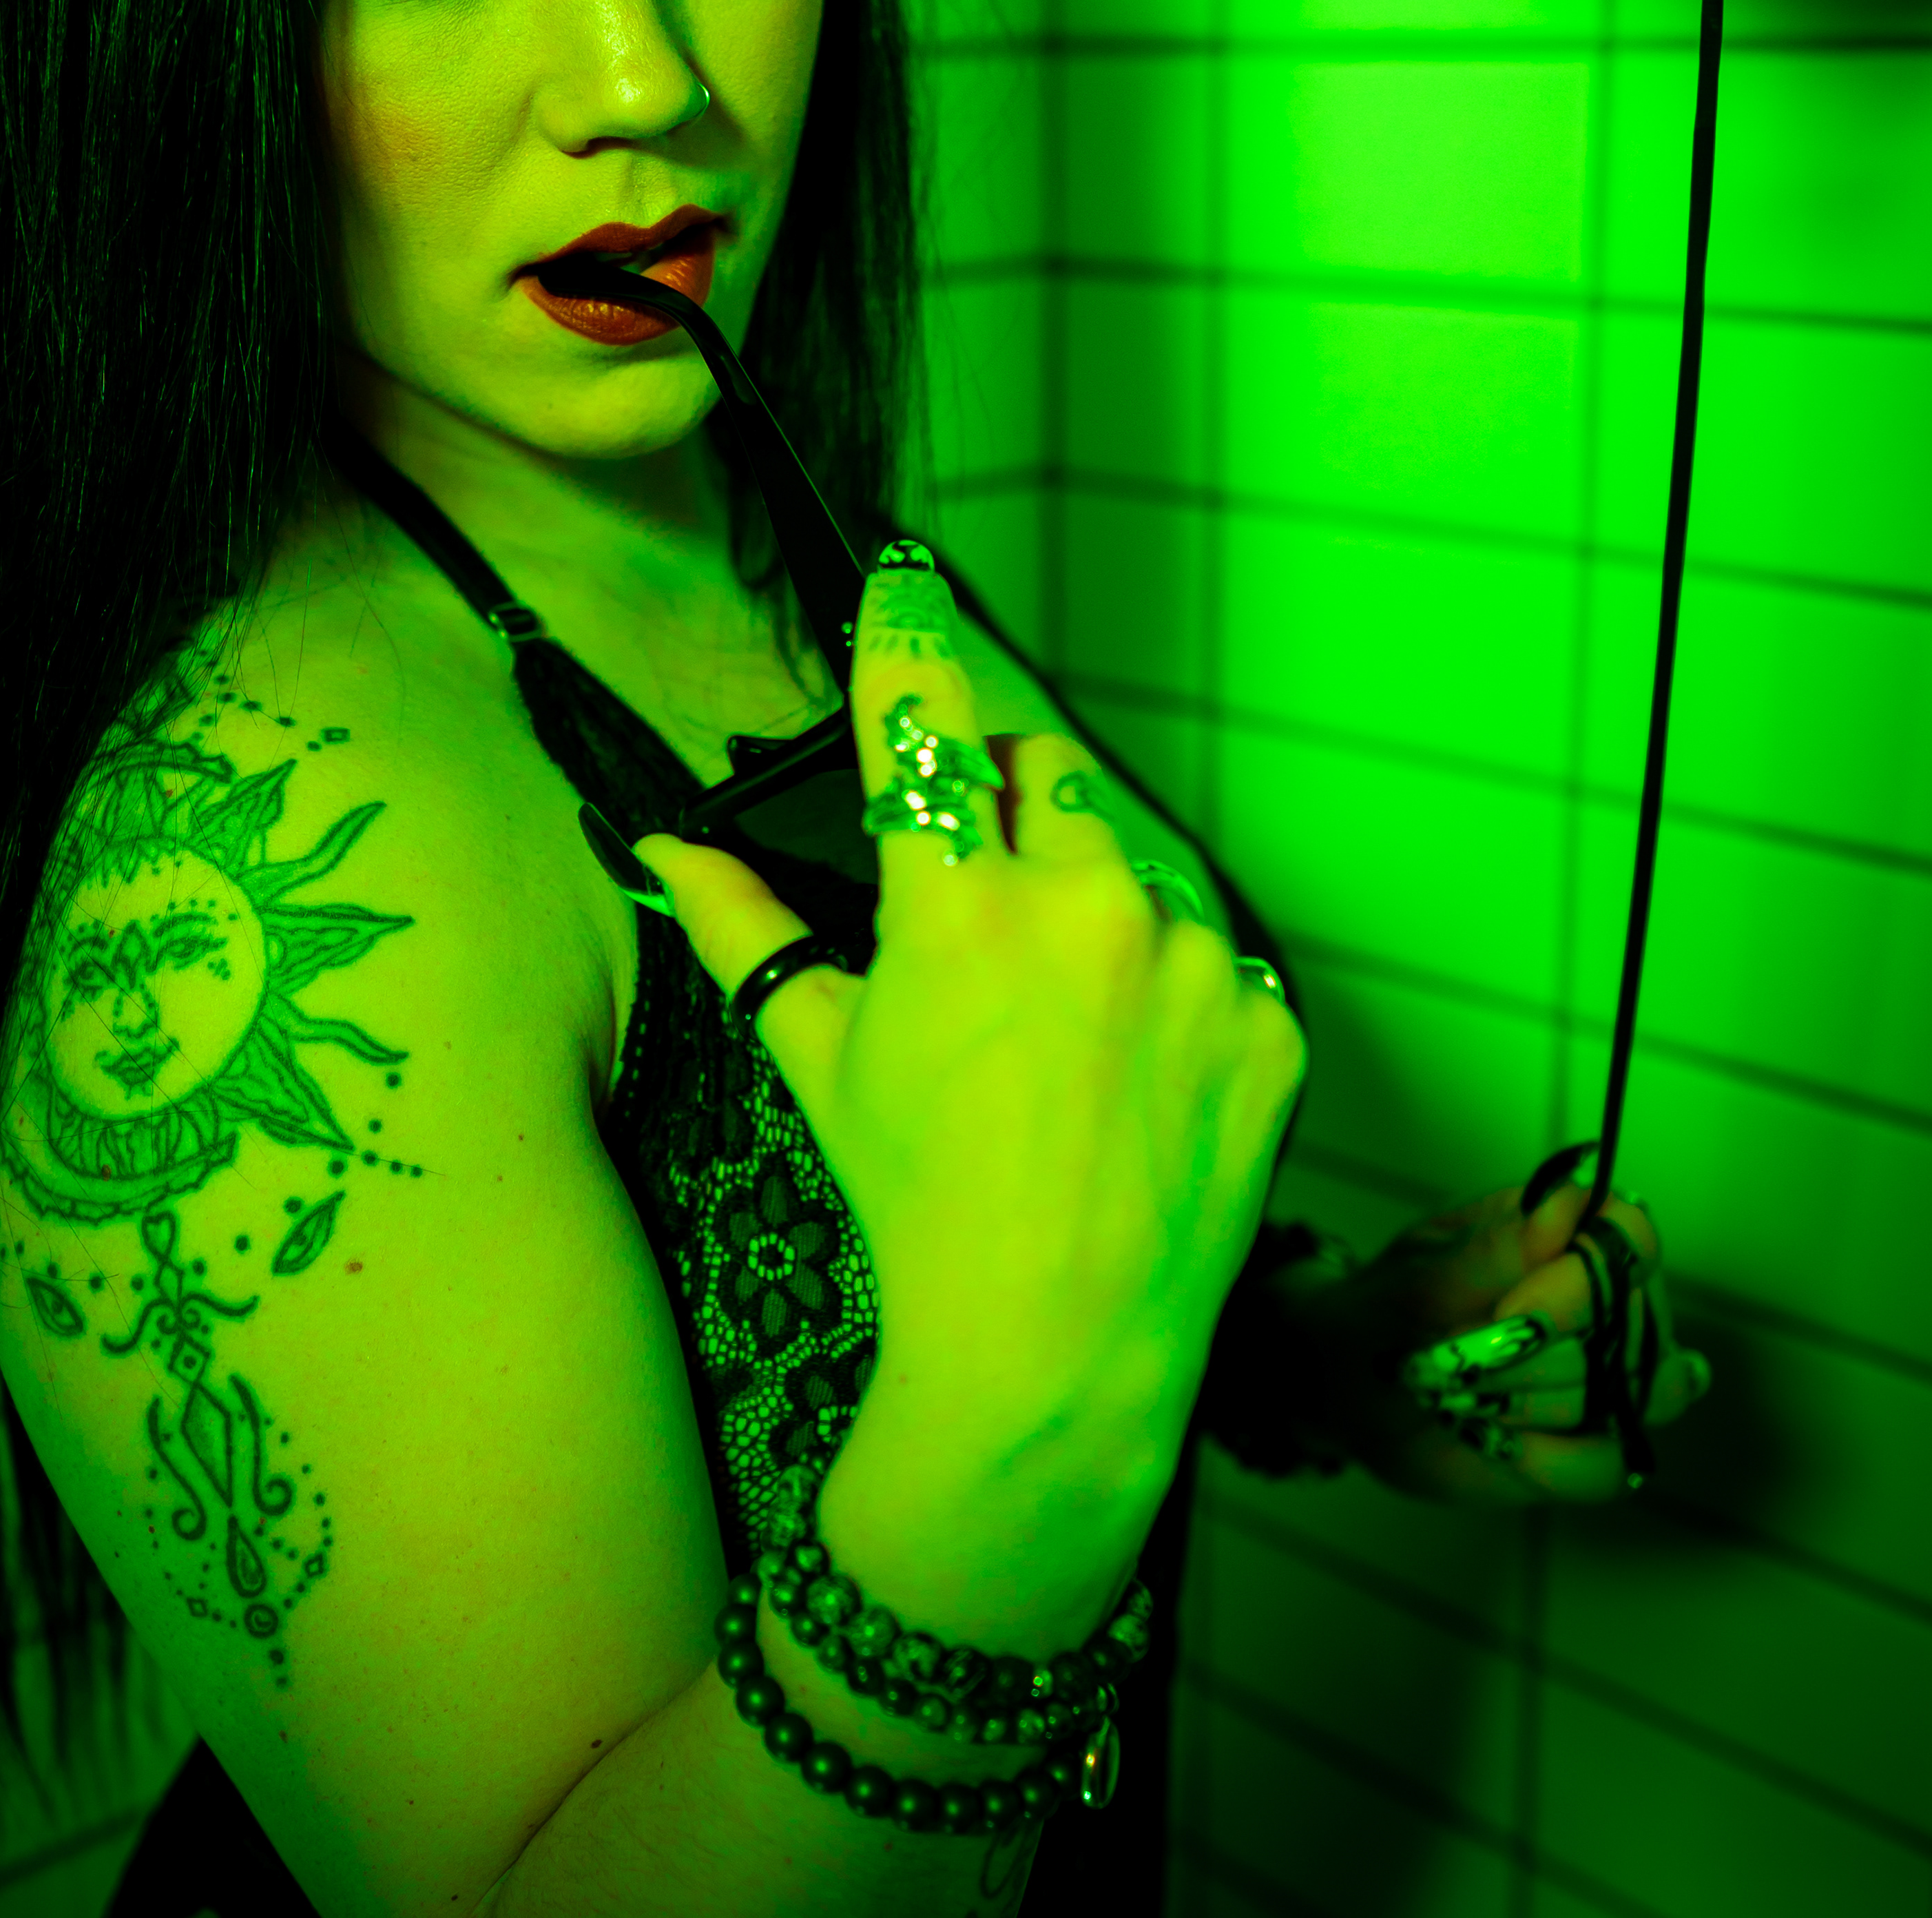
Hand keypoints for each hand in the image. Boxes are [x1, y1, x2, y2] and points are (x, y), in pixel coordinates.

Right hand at [628, 546, 1308, 1479]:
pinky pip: (1217, 964)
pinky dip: (1175, 1000)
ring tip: (1065, 1035)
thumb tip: (661, 845)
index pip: (923, 720)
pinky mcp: (1270, 1024)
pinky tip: (1132, 1082)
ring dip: (1096, 913)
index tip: (902, 575)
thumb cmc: (917, 1207)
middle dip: (1007, 802)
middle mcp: (1084, 909)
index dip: (905, 635)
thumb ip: (743, 932)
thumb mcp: (821, 1061)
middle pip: (1044, 772)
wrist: (1055, 1357)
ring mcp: (1194, 965)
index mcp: (957, 908)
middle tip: (979, 895)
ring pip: (1134, 872)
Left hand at [1278, 1158, 1711, 1505]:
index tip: (1510, 1313)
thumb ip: (1493, 1252)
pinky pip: (1613, 1464)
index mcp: (1557, 1236)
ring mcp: (1609, 1377)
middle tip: (1457, 1363)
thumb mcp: (1419, 1284)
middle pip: (1634, 1323)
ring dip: (1535, 1405)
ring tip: (1465, 1397)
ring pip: (1631, 1396)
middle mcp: (1602, 1303)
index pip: (1628, 1236)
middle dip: (1535, 1357)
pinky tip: (1502, 1446)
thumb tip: (1567, 1200)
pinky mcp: (1596, 1444)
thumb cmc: (1384, 1315)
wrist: (1352, 1392)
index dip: (1585, 1280)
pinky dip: (1554, 1462)